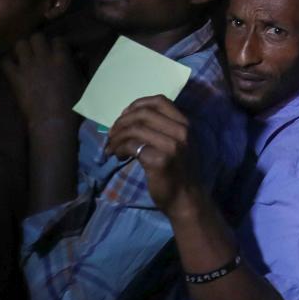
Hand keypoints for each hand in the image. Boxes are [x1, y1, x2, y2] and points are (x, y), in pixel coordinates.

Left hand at [2, 33, 82, 126]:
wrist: (54, 120)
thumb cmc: (74, 105)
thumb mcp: (84, 84)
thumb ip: (82, 66)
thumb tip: (79, 54)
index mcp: (62, 58)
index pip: (58, 40)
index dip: (57, 44)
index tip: (58, 51)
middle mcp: (44, 57)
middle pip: (37, 37)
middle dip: (38, 43)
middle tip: (39, 52)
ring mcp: (27, 66)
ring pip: (20, 44)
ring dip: (23, 49)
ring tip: (25, 57)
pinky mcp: (15, 77)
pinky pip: (5, 62)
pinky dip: (8, 62)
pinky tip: (13, 67)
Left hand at [106, 97, 196, 211]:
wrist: (186, 198)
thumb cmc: (179, 171)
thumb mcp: (178, 144)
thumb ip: (163, 128)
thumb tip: (130, 117)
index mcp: (185, 124)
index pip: (159, 101)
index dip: (137, 104)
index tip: (125, 114)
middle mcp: (181, 131)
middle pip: (143, 113)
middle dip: (122, 121)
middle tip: (112, 133)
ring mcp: (171, 145)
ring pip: (135, 129)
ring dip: (117, 136)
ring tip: (112, 146)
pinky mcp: (159, 160)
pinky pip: (131, 146)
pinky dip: (118, 149)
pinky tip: (116, 155)